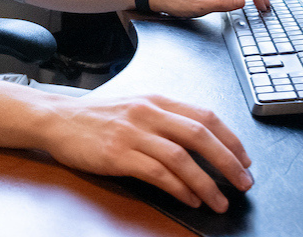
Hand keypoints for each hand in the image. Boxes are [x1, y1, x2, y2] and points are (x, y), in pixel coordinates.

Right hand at [38, 94, 253, 212]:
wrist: (57, 119)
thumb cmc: (97, 117)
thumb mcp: (136, 106)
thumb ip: (166, 119)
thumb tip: (202, 142)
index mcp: (156, 100)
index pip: (205, 116)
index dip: (230, 139)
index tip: (245, 158)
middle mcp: (148, 113)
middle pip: (200, 135)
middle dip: (228, 162)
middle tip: (244, 183)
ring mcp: (133, 133)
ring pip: (182, 158)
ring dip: (207, 183)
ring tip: (220, 201)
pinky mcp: (118, 154)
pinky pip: (158, 173)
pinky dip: (180, 188)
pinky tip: (190, 199)